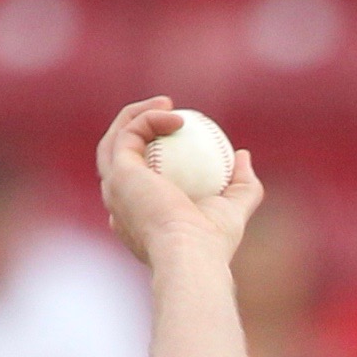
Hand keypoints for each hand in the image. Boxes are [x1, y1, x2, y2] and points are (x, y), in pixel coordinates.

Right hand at [98, 99, 264, 273]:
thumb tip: (242, 155)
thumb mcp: (234, 210)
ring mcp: (114, 189)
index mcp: (139, 218)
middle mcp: (120, 204)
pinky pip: (130, 133)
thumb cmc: (212, 242)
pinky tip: (177, 116)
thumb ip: (242, 185)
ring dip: (136, 115)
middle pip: (117, 157)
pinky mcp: (118, 173)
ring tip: (167, 103)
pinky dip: (149, 118)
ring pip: (113, 140)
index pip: (138, 181)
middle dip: (135, 128)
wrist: (192, 253)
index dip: (153, 154)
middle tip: (170, 113)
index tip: (183, 138)